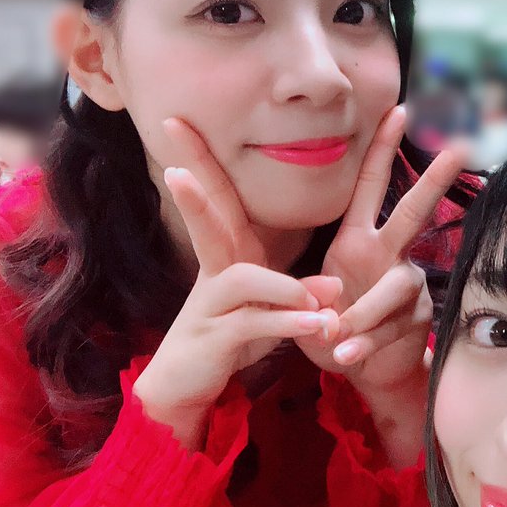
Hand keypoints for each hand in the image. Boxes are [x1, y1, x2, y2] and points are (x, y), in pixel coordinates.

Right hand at [133, 118, 337, 449]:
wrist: (188, 386)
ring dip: (286, 287)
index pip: (217, 199)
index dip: (200, 160)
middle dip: (193, 191)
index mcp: (228, 256)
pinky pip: (254, 325)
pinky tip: (318, 327)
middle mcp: (214, 273)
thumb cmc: (231, 336)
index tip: (177, 120)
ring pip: (243, 278)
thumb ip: (298, 293)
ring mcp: (211, 306)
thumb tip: (333, 285)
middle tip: (173, 164)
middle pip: (205, 221)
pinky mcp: (216, 340)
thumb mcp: (267, 310)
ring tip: (320, 304)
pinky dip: (291, 324)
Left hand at [311, 107, 465, 387]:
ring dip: (362, 314)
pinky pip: (390, 327)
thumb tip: (325, 303)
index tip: (400, 111)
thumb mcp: (308, 302)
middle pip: (413, 211)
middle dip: (435, 180)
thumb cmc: (331, 327)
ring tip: (336, 338)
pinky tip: (347, 355)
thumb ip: (310, 294)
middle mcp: (388, 255)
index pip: (371, 186)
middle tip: (460, 149)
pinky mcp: (417, 318)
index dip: (383, 149)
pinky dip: (364, 343)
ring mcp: (407, 284)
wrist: (362, 369)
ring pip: (394, 288)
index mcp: (358, 240)